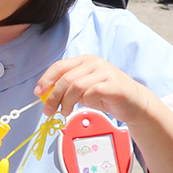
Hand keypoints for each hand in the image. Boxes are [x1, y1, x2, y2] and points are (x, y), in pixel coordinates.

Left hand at [35, 55, 156, 122]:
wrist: (135, 102)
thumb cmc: (107, 95)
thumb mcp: (84, 89)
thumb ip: (68, 88)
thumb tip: (46, 95)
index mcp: (85, 61)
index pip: (59, 66)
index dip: (46, 79)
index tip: (38, 93)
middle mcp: (94, 63)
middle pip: (66, 78)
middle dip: (53, 97)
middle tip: (49, 111)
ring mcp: (105, 72)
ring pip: (76, 86)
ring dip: (67, 102)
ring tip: (65, 111)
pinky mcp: (114, 85)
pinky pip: (92, 92)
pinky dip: (86, 102)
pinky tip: (87, 106)